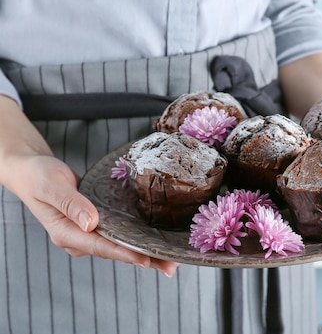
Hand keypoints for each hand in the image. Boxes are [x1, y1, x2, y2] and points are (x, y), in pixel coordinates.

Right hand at [7, 153, 178, 275]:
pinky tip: (157, 240)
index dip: (124, 253)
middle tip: (171, 266)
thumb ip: (71, 203)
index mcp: (66, 233)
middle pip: (115, 251)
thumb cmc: (40, 176)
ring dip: (145, 251)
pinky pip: (120, 233)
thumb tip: (91, 223)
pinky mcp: (97, 224)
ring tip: (171, 258)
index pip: (101, 247)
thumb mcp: (52, 186)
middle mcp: (79, 238)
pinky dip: (138, 237)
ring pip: (120, 245)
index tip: (146, 259)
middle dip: (144, 259)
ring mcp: (89, 233)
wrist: (34, 172)